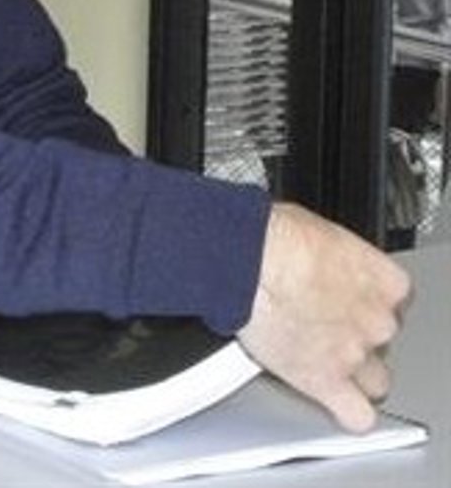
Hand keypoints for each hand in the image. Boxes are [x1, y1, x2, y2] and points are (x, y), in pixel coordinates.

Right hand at [236, 201, 410, 431]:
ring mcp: (354, 353)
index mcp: (381, 280)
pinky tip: (336, 401)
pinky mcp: (325, 380)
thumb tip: (323, 262)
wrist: (251, 261)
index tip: (350, 296)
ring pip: (377, 380)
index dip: (368, 298)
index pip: (396, 298)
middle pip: (384, 337)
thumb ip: (334, 261)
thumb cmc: (275, 237)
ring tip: (326, 359)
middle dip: (358, 332)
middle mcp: (376, 320)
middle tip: (326, 321)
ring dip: (356, 373)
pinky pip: (356, 415)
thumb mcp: (319, 232)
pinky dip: (349, 412)